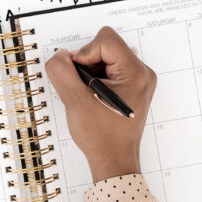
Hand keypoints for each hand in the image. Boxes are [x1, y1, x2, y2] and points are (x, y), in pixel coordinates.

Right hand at [45, 26, 156, 181]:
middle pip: (106, 46)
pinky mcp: (132, 87)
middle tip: (84, 89)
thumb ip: (62, 72)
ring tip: (89, 96)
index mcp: (135, 73)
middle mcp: (142, 73)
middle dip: (87, 65)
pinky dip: (96, 79)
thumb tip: (60, 56)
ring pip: (106, 57)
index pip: (105, 40)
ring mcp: (139, 80)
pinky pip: (110, 69)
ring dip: (90, 73)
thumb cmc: (101, 136)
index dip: (84, 54)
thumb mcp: (74, 101)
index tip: (78, 76)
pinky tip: (93, 98)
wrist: (113, 160)